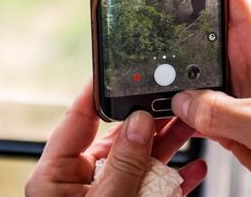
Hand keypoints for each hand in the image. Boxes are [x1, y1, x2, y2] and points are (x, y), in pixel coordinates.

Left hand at [26, 80, 205, 196]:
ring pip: (140, 158)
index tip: (119, 66)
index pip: (78, 119)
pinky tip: (195, 168)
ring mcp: (107, 194)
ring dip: (167, 144)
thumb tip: (138, 123)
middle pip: (117, 136)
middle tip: (173, 96)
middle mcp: (80, 180)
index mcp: (55, 175)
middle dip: (148, 117)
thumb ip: (122, 165)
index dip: (99, 90)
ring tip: (193, 124)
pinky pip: (152, 186)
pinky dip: (175, 178)